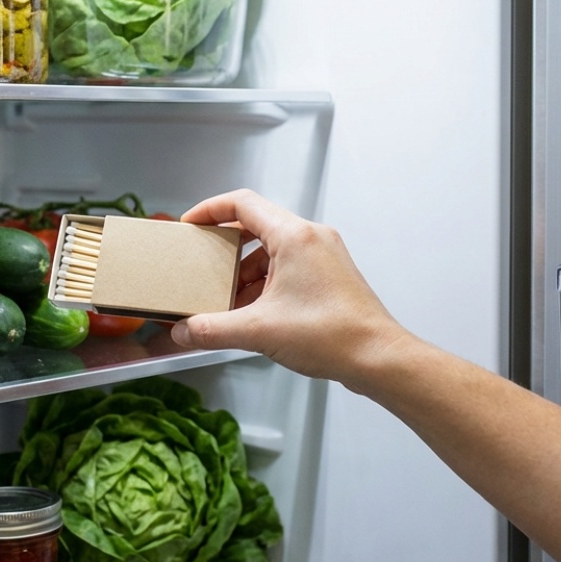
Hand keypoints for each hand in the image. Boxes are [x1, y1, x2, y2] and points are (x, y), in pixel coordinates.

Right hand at [171, 189, 409, 385]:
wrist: (377, 357)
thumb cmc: (334, 335)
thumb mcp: (258, 331)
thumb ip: (212, 330)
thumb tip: (184, 332)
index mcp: (294, 237)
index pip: (242, 203)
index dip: (210, 210)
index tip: (192, 224)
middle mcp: (312, 238)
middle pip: (257, 225)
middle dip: (226, 248)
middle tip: (204, 262)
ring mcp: (324, 255)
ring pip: (273, 250)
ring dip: (246, 271)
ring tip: (226, 297)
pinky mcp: (330, 274)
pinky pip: (288, 267)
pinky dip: (266, 282)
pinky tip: (253, 310)